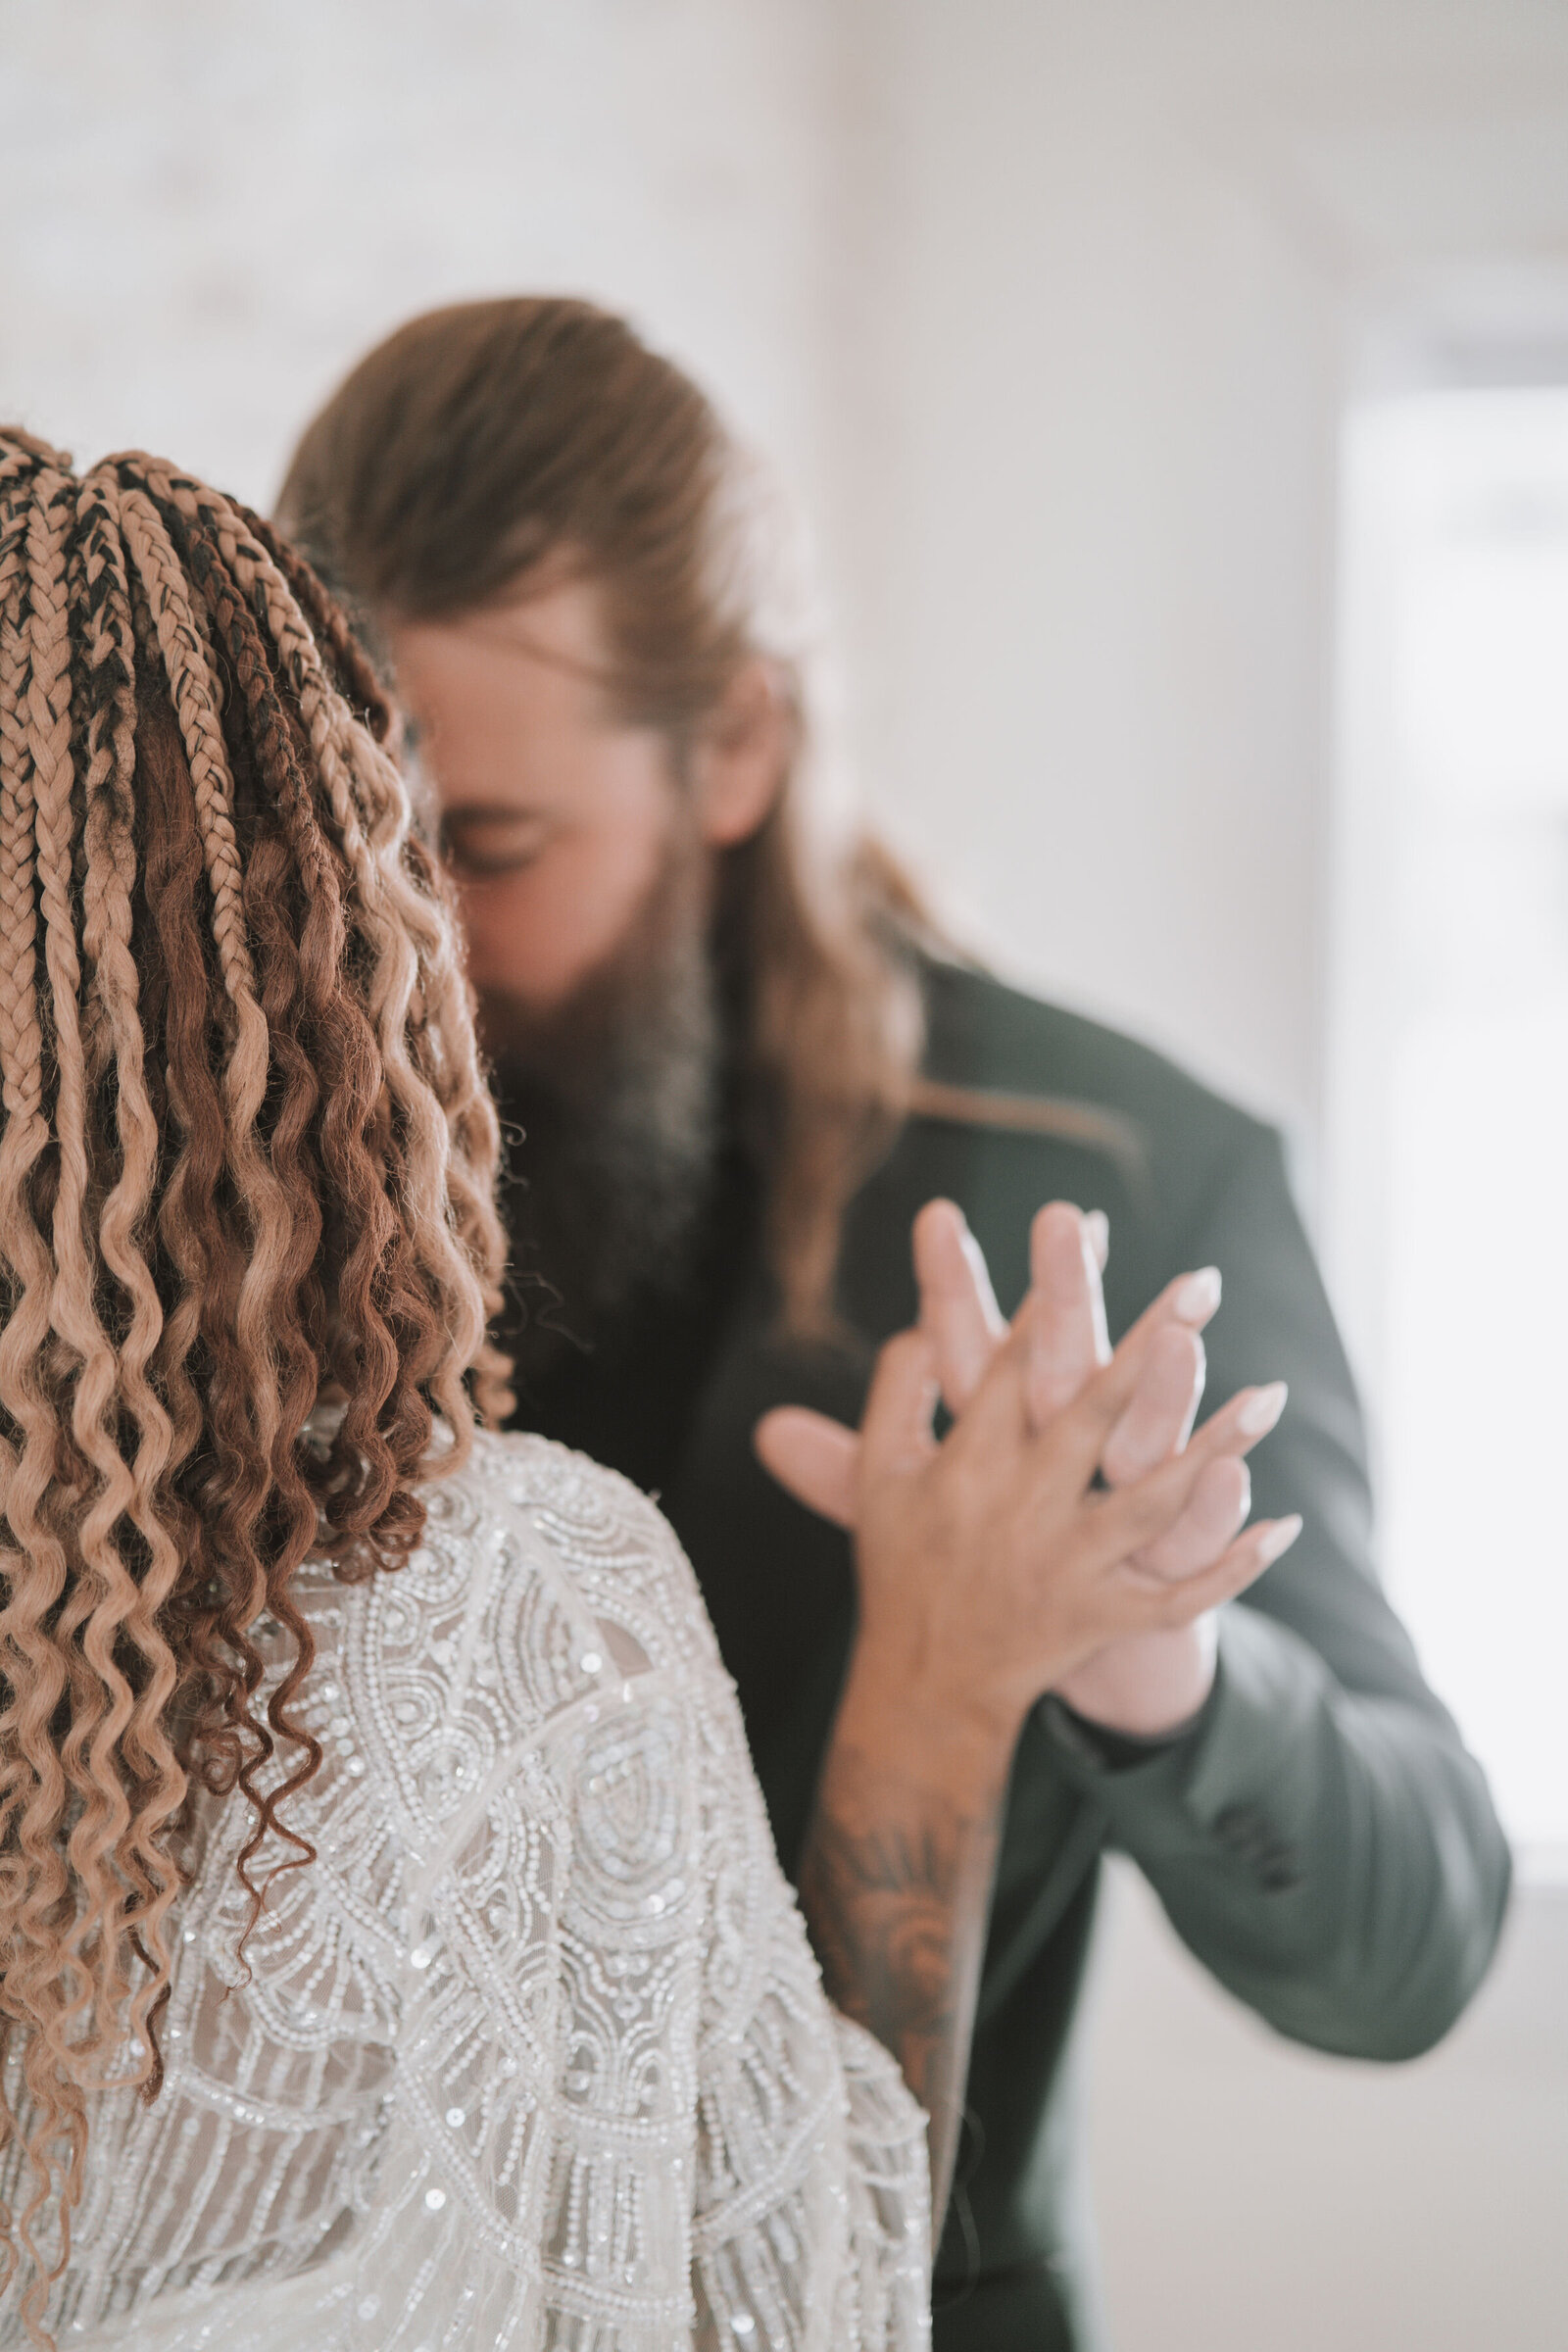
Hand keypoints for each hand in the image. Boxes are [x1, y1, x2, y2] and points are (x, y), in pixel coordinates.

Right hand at [759, 1218, 1299, 1750]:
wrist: (924, 1691)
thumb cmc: (903, 1568)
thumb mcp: (879, 1477)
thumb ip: (896, 1395)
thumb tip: (922, 1327)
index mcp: (967, 1463)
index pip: (1015, 1360)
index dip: (1052, 1292)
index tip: (1091, 1223)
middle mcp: (1022, 1507)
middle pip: (1096, 1415)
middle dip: (1152, 1348)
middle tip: (1203, 1285)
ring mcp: (1069, 1566)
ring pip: (1154, 1502)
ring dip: (1215, 1448)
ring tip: (1270, 1395)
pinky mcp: (1104, 1618)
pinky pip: (1180, 1595)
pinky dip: (1233, 1566)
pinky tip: (1282, 1525)